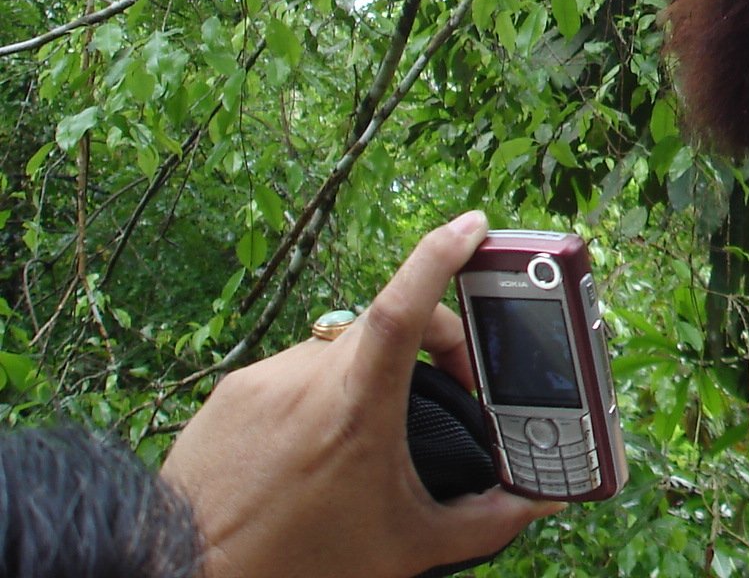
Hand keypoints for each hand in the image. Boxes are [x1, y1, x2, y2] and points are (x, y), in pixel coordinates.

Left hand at [163, 212, 559, 577]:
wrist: (187, 576)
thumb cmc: (299, 565)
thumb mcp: (406, 547)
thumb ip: (485, 520)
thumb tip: (541, 502)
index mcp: (357, 406)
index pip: (403, 304)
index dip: (441, 255)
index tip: (472, 226)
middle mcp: (308, 378)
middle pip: (386, 323)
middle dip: (430, 340)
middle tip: (453, 385)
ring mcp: (264, 379)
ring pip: (338, 349)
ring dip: (368, 373)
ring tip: (375, 430)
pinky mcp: (231, 391)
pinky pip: (290, 371)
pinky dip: (316, 392)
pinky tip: (315, 442)